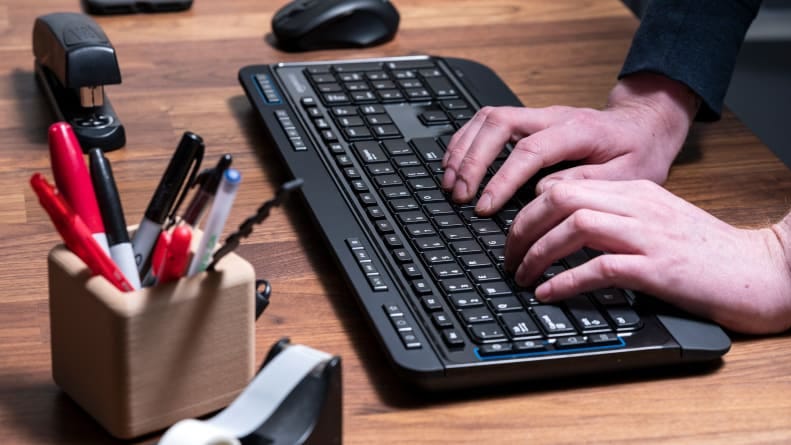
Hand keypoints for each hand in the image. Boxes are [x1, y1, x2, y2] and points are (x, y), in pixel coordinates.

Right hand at [441, 72, 699, 215]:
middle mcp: (552, 116)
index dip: (502, 179)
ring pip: (487, 118)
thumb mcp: (628, 176)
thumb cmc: (637, 154)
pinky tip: (454, 164)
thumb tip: (541, 193)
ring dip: (463, 150)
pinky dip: (465, 142)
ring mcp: (537, 115)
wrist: (644, 126)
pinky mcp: (527, 120)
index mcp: (579, 130)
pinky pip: (486, 122)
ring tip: (449, 183)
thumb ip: (587, 183)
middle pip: (498, 124)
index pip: (529, 150)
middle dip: (472, 161)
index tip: (484, 207)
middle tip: (459, 196)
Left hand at [505, 179, 790, 333]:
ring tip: (520, 275)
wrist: (762, 270)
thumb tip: (566, 233)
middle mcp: (637, 205)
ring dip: (536, 252)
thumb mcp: (657, 223)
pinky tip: (547, 292)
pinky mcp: (658, 267)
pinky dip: (564, 280)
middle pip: (560, 198)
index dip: (529, 209)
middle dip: (522, 227)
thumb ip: (616, 220)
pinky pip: (599, 267)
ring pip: (573, 226)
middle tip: (507, 255)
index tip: (515, 234)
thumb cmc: (708, 253)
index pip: (566, 185)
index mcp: (636, 191)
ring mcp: (648, 234)